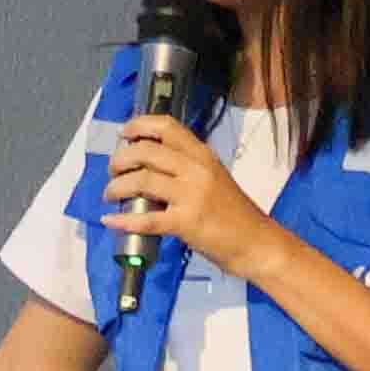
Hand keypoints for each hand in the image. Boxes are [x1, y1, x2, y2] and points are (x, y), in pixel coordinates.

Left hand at [97, 116, 279, 284]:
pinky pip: (146, 219)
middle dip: (120, 159)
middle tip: (114, 171)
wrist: (258, 244)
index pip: (167, 127)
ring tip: (111, 194)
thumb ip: (187, 168)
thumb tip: (149, 165)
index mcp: (204, 156)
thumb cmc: (236, 214)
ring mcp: (192, 196)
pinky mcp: (186, 223)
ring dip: (117, 186)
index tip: (124, 135)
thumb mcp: (215, 178)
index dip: (139, 126)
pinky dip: (123, 220)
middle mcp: (197, 170)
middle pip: (146, 151)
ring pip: (141, 180)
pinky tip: (111, 220)